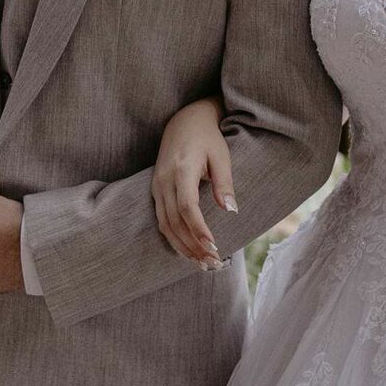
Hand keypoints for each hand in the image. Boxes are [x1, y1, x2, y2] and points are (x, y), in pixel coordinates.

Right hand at [153, 98, 234, 264]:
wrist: (183, 122)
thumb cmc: (207, 138)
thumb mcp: (221, 156)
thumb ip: (224, 183)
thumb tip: (230, 210)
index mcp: (182, 169)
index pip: (187, 206)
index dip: (198, 229)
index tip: (213, 246)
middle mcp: (164, 179)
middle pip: (175, 221)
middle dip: (193, 245)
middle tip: (212, 263)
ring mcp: (157, 186)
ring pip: (165, 224)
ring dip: (182, 246)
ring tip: (201, 263)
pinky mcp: (155, 191)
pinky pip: (161, 220)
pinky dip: (173, 238)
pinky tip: (186, 250)